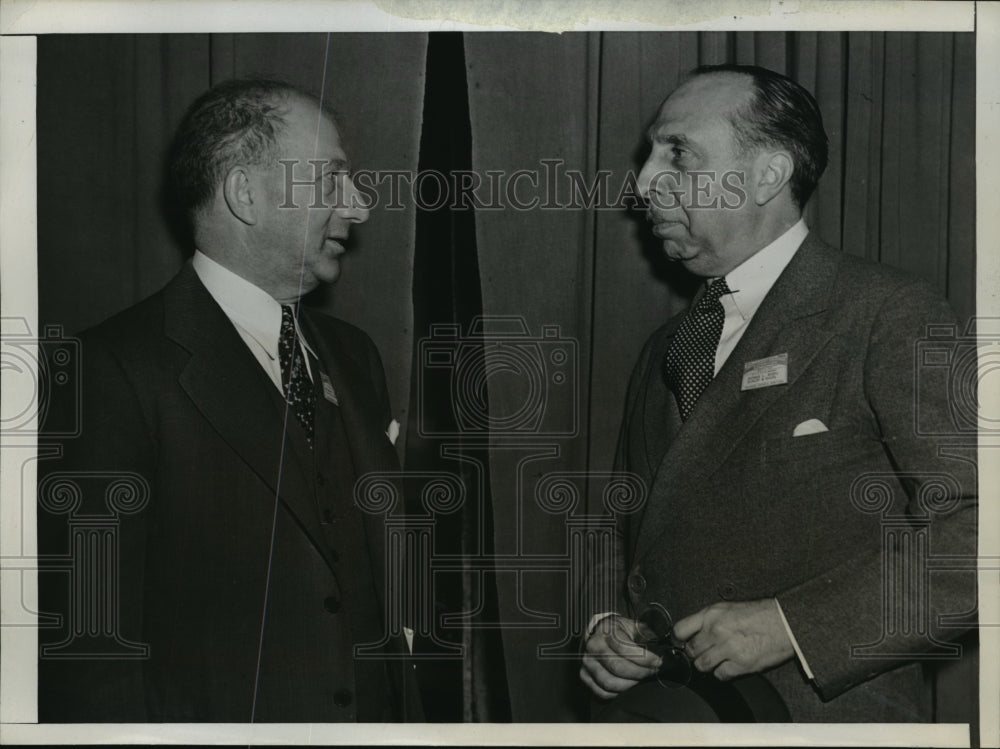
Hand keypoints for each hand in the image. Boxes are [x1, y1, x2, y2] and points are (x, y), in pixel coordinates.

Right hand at [580, 615, 661, 698]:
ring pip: (610, 683)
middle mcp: (594, 646)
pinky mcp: (585, 676)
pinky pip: (602, 692)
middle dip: (640, 673)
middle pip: (618, 668)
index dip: (645, 659)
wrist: (601, 632)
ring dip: (631, 685)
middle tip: (653, 672)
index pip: (625, 648)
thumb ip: (648, 634)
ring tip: (643, 680)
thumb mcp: (634, 626)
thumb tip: (666, 647)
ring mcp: (587, 662)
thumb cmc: (621, 631)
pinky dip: (618, 694)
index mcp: (606, 631)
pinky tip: (629, 686)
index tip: (658, 662)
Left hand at [672, 599, 794, 680]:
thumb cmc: (759, 614)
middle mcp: (716, 630)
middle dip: (694, 654)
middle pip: (691, 651)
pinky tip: (729, 665)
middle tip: (703, 652)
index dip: (678, 640)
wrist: (784, 622)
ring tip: (716, 659)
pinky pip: (720, 675)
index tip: (681, 643)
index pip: (680, 630)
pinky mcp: (740, 664)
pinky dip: (722, 673)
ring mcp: (728, 648)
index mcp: (711, 614)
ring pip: (702, 665)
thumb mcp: (728, 608)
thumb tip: (693, 633)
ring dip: (706, 665)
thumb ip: (708, 620)